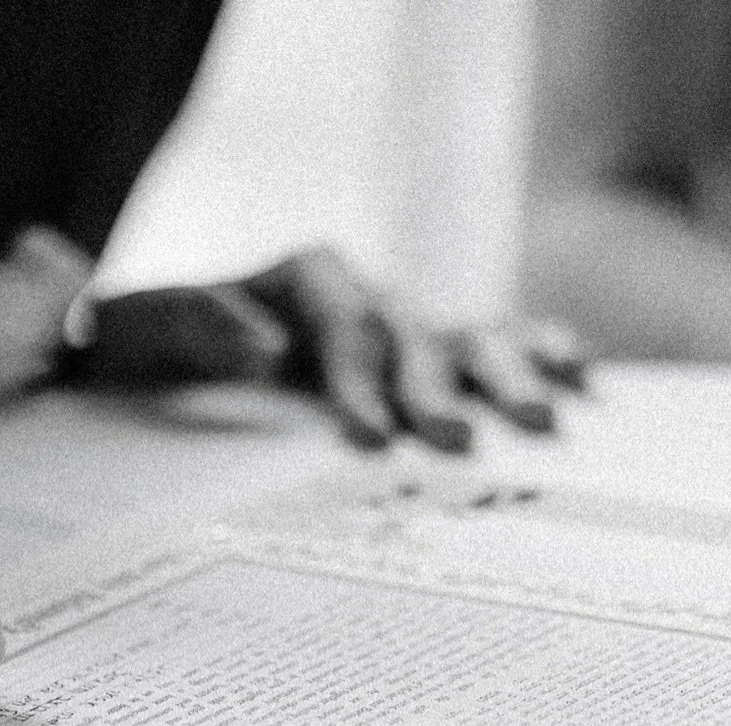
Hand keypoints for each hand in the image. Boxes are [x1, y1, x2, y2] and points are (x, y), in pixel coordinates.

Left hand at [73, 246, 588, 452]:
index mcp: (301, 280)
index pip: (341, 323)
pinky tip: (585, 377)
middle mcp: (363, 292)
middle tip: (460, 440)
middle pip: (412, 331)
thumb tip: (267, 347)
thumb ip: (199, 326)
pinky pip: (493, 340)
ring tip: (545, 420)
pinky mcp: (427, 348)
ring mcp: (402, 318)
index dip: (358, 378)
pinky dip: (541, 350)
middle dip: (438, 387)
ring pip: (466, 337)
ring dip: (505, 375)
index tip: (371, 437)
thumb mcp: (145, 328)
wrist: (150, 342)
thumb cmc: (147, 342)